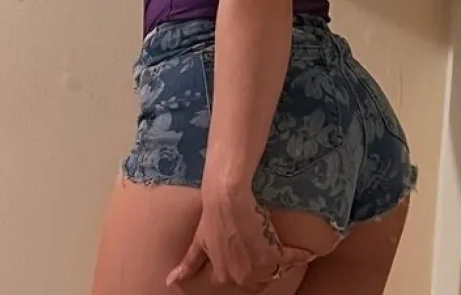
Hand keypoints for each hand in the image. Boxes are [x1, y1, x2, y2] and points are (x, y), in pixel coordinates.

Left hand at [167, 185, 312, 291]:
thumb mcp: (199, 242)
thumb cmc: (211, 215)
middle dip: (263, 268)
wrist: (225, 196)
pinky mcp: (273, 252)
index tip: (250, 257)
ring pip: (274, 272)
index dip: (245, 267)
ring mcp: (258, 266)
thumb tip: (171, 281)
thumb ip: (189, 264)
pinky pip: (290, 259)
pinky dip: (298, 256)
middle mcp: (241, 276)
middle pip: (259, 280)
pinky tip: (306, 253)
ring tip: (283, 249)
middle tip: (265, 251)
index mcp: (223, 275)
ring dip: (280, 262)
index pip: (238, 281)